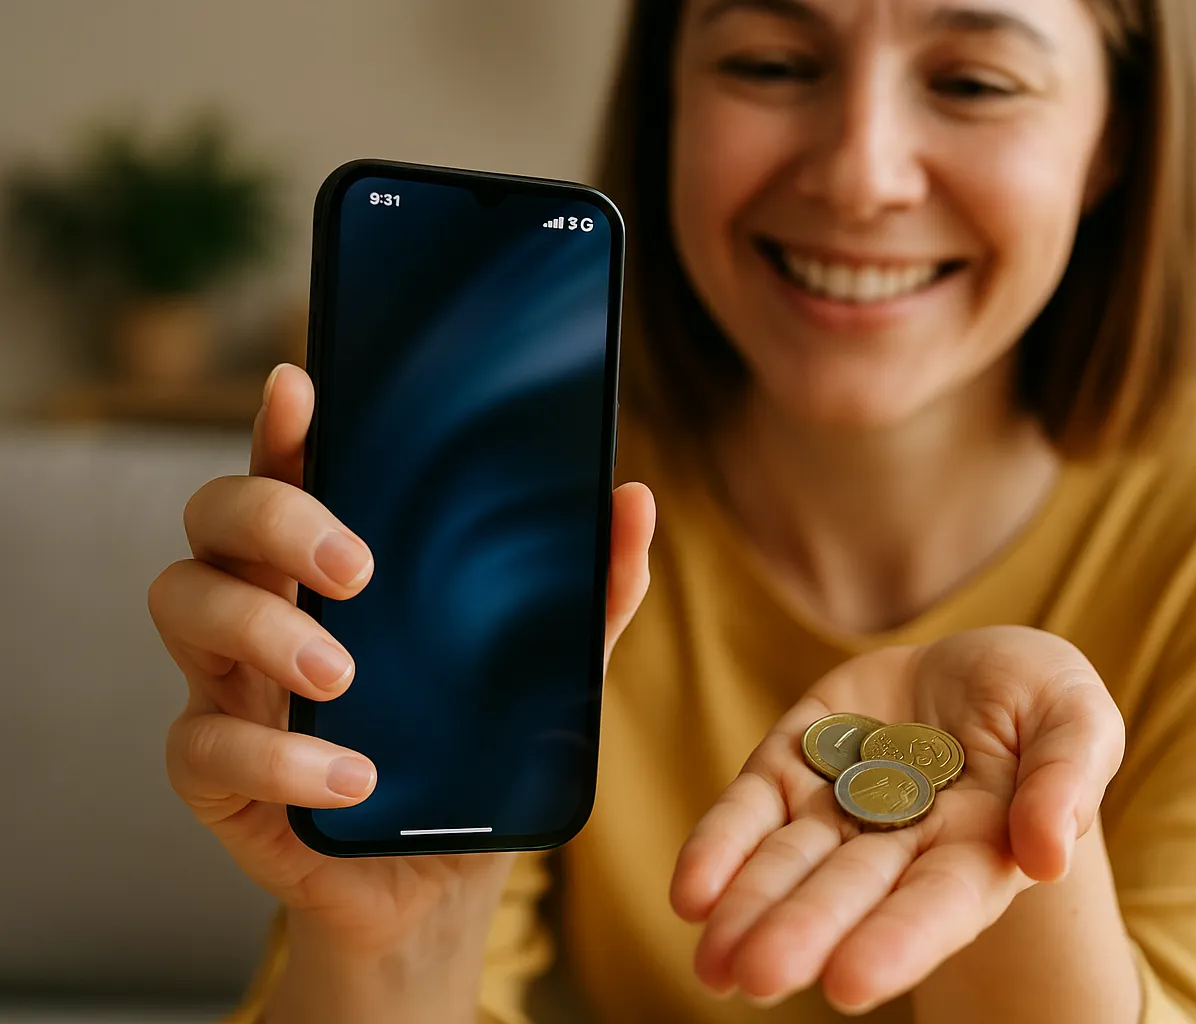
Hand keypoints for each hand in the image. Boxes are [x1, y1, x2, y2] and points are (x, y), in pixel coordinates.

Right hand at [148, 364, 654, 953]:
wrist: (436, 889)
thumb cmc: (473, 761)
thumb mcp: (542, 678)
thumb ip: (585, 597)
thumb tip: (636, 502)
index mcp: (329, 572)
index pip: (290, 471)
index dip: (284, 424)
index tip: (303, 387)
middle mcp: (264, 609)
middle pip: (214, 516)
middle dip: (274, 518)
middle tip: (358, 567)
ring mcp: (229, 687)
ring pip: (181, 604)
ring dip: (261, 630)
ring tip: (344, 675)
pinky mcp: (217, 777)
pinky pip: (198, 745)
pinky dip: (276, 758)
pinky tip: (352, 778)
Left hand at [670, 627, 1124, 1012]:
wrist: (976, 669)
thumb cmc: (1040, 702)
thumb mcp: (1076, 714)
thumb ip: (1068, 776)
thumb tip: (1049, 852)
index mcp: (979, 850)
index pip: (937, 905)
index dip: (897, 942)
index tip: (851, 982)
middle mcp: (901, 846)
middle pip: (849, 894)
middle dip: (804, 932)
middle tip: (758, 976)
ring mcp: (840, 806)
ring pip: (789, 864)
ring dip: (750, 909)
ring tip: (711, 963)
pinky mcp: (793, 762)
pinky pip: (751, 810)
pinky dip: (720, 848)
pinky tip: (692, 893)